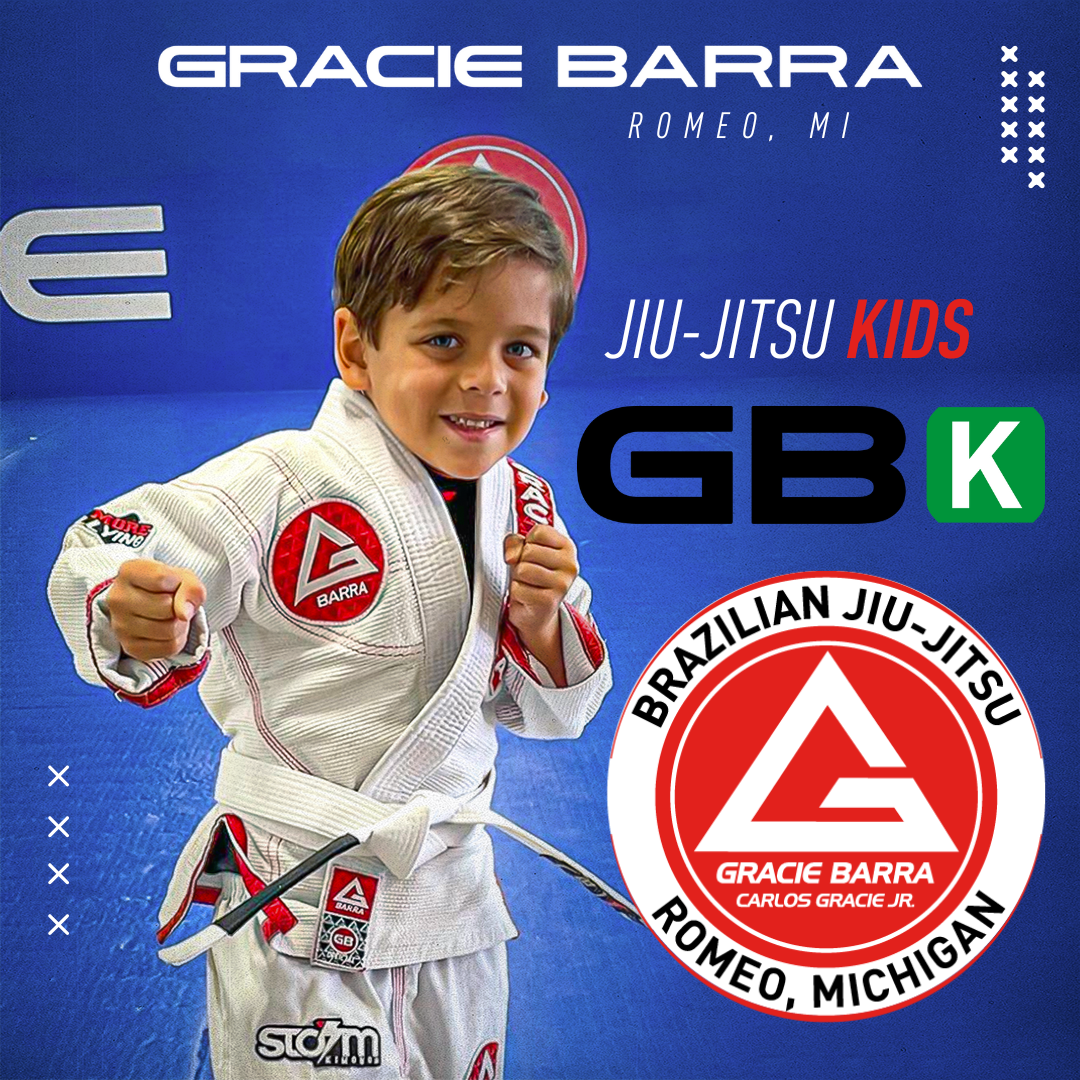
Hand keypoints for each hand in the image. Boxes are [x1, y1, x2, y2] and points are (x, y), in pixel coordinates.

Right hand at [106, 559, 206, 661]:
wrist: (150, 602)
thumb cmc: (167, 586)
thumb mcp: (184, 577)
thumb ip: (190, 588)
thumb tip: (184, 613)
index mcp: (128, 572)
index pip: (161, 578)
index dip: (177, 583)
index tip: (172, 584)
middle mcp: (117, 598)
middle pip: (166, 607)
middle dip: (179, 607)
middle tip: (174, 604)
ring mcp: (120, 625)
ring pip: (169, 630)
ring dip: (180, 625)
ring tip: (171, 617)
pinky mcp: (130, 647)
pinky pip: (169, 647)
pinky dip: (177, 640)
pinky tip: (167, 629)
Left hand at [504, 525, 577, 685]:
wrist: (537, 614)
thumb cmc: (532, 580)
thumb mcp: (524, 553)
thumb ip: (515, 543)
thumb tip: (512, 555)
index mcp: (567, 548)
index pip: (539, 531)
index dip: (527, 542)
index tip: (532, 555)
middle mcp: (570, 565)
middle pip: (529, 551)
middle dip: (522, 563)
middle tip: (530, 574)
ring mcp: (562, 583)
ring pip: (523, 569)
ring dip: (519, 579)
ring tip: (528, 585)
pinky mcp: (550, 601)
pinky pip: (519, 589)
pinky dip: (517, 594)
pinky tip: (528, 597)